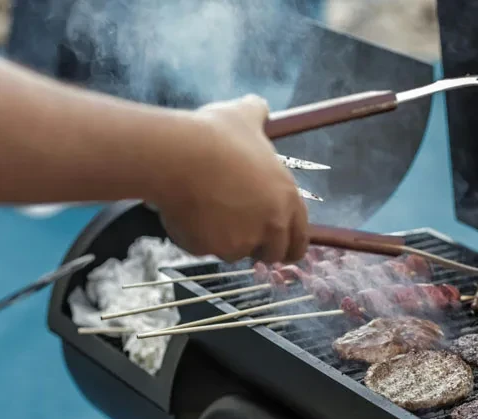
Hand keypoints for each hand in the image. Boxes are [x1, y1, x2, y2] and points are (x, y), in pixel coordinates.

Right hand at [151, 95, 308, 262]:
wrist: (178, 154)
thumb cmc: (215, 134)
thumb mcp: (244, 116)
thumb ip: (258, 113)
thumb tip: (259, 104)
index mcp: (287, 199)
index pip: (300, 239)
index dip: (290, 244)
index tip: (279, 246)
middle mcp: (270, 225)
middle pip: (272, 254)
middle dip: (258, 247)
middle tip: (238, 231)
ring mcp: (240, 241)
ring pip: (234, 252)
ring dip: (223, 239)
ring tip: (206, 208)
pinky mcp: (210, 248)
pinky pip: (202, 248)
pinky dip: (194, 236)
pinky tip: (185, 210)